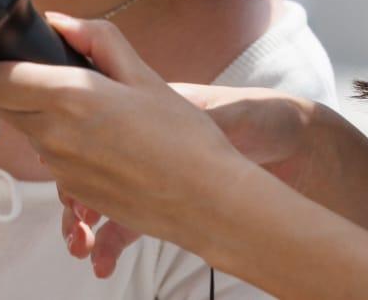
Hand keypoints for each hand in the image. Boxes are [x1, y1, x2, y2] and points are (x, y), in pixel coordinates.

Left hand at [0, 14, 325, 275]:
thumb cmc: (182, 137)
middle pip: (3, 106)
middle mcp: (54, 135)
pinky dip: (61, 141)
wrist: (206, 199)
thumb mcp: (143, 75)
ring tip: (82, 103)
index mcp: (69, 98)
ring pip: (27, 132)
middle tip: (33, 68)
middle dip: (8, 86)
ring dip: (36, 114)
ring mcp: (60, 168)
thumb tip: (60, 22)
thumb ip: (97, 40)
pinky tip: (100, 136)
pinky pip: (51, 157)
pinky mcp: (72, 190)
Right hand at [55, 82, 324, 276]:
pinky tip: (104, 260)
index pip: (97, 124)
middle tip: (75, 221)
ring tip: (83, 246)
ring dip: (85, 225)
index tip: (72, 176)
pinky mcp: (164, 203)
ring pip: (101, 200)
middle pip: (90, 167)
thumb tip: (164, 113)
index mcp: (151, 108)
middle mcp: (143, 140)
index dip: (76, 148)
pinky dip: (110, 244)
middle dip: (73, 196)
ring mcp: (151, 173)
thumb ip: (199, 115)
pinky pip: (127, 224)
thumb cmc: (262, 117)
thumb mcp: (230, 111)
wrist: (295, 148)